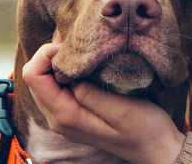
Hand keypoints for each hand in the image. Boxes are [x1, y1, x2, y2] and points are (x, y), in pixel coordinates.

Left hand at [22, 29, 185, 163]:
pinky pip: (57, 89)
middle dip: (51, 55)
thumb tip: (68, 73)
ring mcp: (64, 119)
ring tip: (81, 49)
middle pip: (35, 77)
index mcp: (66, 116)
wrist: (157, 149)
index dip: (46, 54)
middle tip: (77, 42)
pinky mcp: (73, 116)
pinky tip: (84, 62)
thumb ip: (89, 92)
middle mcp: (58, 120)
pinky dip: (65, 72)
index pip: (33, 76)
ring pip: (44, 82)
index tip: (73, 47)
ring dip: (58, 63)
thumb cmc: (145, 129)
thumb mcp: (121, 109)